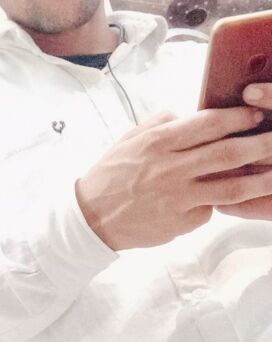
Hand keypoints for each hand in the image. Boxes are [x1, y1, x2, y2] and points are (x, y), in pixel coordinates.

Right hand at [75, 106, 271, 249]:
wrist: (92, 218)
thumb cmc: (111, 176)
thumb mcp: (131, 139)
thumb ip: (163, 124)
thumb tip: (190, 115)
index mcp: (159, 142)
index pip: (209, 123)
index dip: (239, 117)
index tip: (256, 114)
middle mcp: (171, 169)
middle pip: (228, 153)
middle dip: (259, 144)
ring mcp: (177, 198)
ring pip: (229, 187)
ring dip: (258, 179)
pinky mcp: (179, 223)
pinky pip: (207, 210)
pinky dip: (215, 204)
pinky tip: (221, 200)